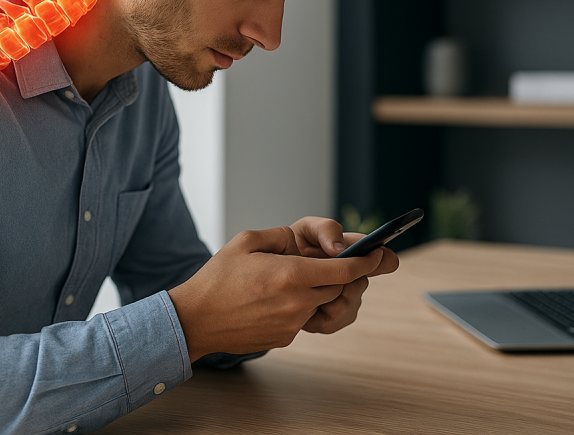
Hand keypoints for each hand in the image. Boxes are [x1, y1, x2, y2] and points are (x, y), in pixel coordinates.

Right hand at [167, 225, 394, 362]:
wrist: (196, 319)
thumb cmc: (218, 278)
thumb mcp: (247, 241)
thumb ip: (281, 235)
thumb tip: (302, 240)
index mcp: (291, 274)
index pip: (344, 270)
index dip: (365, 262)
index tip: (377, 255)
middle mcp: (297, 302)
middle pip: (337, 288)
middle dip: (334, 275)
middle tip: (320, 264)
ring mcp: (292, 324)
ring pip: (321, 304)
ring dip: (313, 291)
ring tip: (284, 282)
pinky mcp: (285, 338)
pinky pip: (303, 318)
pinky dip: (297, 307)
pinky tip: (271, 300)